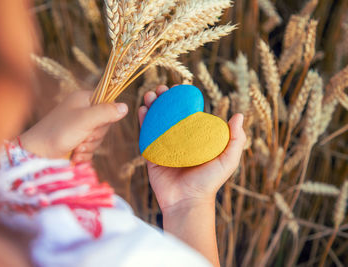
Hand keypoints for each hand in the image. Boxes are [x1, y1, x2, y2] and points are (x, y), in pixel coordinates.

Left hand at [20, 90, 127, 161]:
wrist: (37, 154)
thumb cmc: (59, 132)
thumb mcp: (85, 119)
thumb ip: (106, 112)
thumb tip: (126, 106)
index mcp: (84, 99)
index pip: (109, 103)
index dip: (107, 115)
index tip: (96, 122)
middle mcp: (83, 112)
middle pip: (106, 124)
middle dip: (95, 135)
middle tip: (82, 136)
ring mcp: (80, 128)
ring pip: (99, 139)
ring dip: (89, 146)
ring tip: (75, 146)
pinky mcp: (77, 143)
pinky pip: (92, 150)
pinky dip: (84, 154)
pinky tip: (74, 154)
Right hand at [138, 85, 245, 213]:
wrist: (186, 201)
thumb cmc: (209, 182)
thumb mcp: (227, 161)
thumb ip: (235, 140)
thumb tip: (238, 115)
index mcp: (195, 138)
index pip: (187, 114)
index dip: (182, 100)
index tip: (179, 89)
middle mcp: (179, 140)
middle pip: (169, 115)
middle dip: (164, 100)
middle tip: (161, 89)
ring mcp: (164, 146)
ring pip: (156, 121)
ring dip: (152, 106)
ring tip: (150, 95)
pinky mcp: (152, 154)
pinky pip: (146, 135)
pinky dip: (143, 121)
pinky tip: (143, 109)